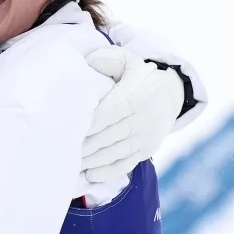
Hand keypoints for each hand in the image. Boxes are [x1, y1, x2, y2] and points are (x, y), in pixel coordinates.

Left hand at [81, 47, 183, 182]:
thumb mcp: (128, 61)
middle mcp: (142, 118)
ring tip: (71, 163)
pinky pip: (127, 163)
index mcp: (136, 95)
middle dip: (86, 144)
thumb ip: (110, 59)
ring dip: (93, 159)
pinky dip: (109, 171)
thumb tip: (90, 62)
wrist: (170, 96)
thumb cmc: (139, 77)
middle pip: (110, 134)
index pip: (109, 112)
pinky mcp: (146, 150)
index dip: (90, 122)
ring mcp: (145, 137)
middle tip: (63, 149)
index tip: (69, 127)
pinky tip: (91, 174)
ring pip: (116, 151)